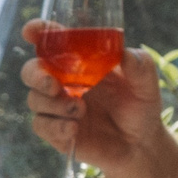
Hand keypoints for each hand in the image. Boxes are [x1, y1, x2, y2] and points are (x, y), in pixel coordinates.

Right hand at [21, 26, 164, 173]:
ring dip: (53, 104)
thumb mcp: (146, 84)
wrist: (140, 145)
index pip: (53, 42)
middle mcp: (64, 82)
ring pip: (35, 100)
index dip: (38, 32)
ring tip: (80, 110)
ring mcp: (58, 107)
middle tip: (52, 85)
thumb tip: (126, 54)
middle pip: (32, 71)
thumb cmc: (141, 107)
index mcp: (81, 62)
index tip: (30, 31)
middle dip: (36, 75)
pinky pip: (41, 125)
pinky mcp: (56, 131)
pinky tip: (74, 129)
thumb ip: (140, 66)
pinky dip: (55, 126)